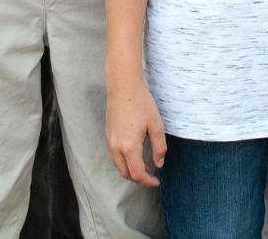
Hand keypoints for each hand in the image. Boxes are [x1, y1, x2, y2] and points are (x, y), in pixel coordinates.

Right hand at [105, 70, 166, 185]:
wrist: (123, 86)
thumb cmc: (141, 103)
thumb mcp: (156, 125)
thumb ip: (159, 148)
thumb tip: (158, 164)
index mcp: (129, 146)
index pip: (138, 174)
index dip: (148, 181)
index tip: (157, 181)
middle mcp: (117, 147)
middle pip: (125, 173)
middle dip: (138, 179)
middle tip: (151, 176)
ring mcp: (110, 141)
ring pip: (118, 166)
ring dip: (130, 171)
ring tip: (144, 168)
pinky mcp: (108, 135)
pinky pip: (115, 156)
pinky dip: (124, 162)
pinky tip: (135, 155)